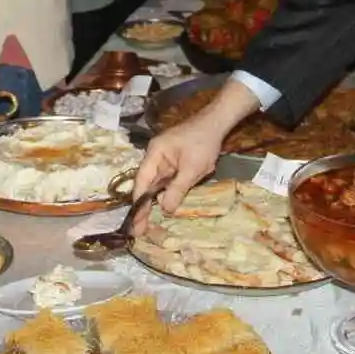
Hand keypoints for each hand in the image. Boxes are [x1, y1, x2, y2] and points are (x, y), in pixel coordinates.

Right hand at [132, 79, 261, 220]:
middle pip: (147, 185)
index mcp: (154, 154)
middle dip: (144, 207)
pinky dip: (168, 194)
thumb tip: (165, 209)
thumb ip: (177, 189)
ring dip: (155, 202)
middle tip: (139, 231)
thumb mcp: (192, 168)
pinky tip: (166, 208)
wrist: (218, 123)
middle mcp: (156, 157)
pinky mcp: (176, 163)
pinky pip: (169, 181)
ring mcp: (166, 160)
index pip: (141, 180)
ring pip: (158, 185)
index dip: (139, 201)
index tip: (136, 221)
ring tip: (148, 225)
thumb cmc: (203, 142)